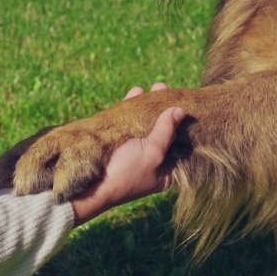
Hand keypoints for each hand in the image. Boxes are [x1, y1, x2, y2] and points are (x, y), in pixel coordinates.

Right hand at [69, 102, 185, 224]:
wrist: (91, 187)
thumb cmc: (127, 173)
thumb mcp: (152, 151)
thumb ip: (166, 131)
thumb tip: (179, 111)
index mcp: (168, 170)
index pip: (182, 143)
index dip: (184, 122)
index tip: (185, 102)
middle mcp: (154, 161)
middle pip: (164, 131)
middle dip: (166, 109)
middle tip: (166, 90)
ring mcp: (136, 152)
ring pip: (147, 124)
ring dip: (149, 105)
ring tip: (154, 87)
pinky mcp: (120, 145)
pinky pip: (129, 123)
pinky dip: (132, 108)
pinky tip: (135, 92)